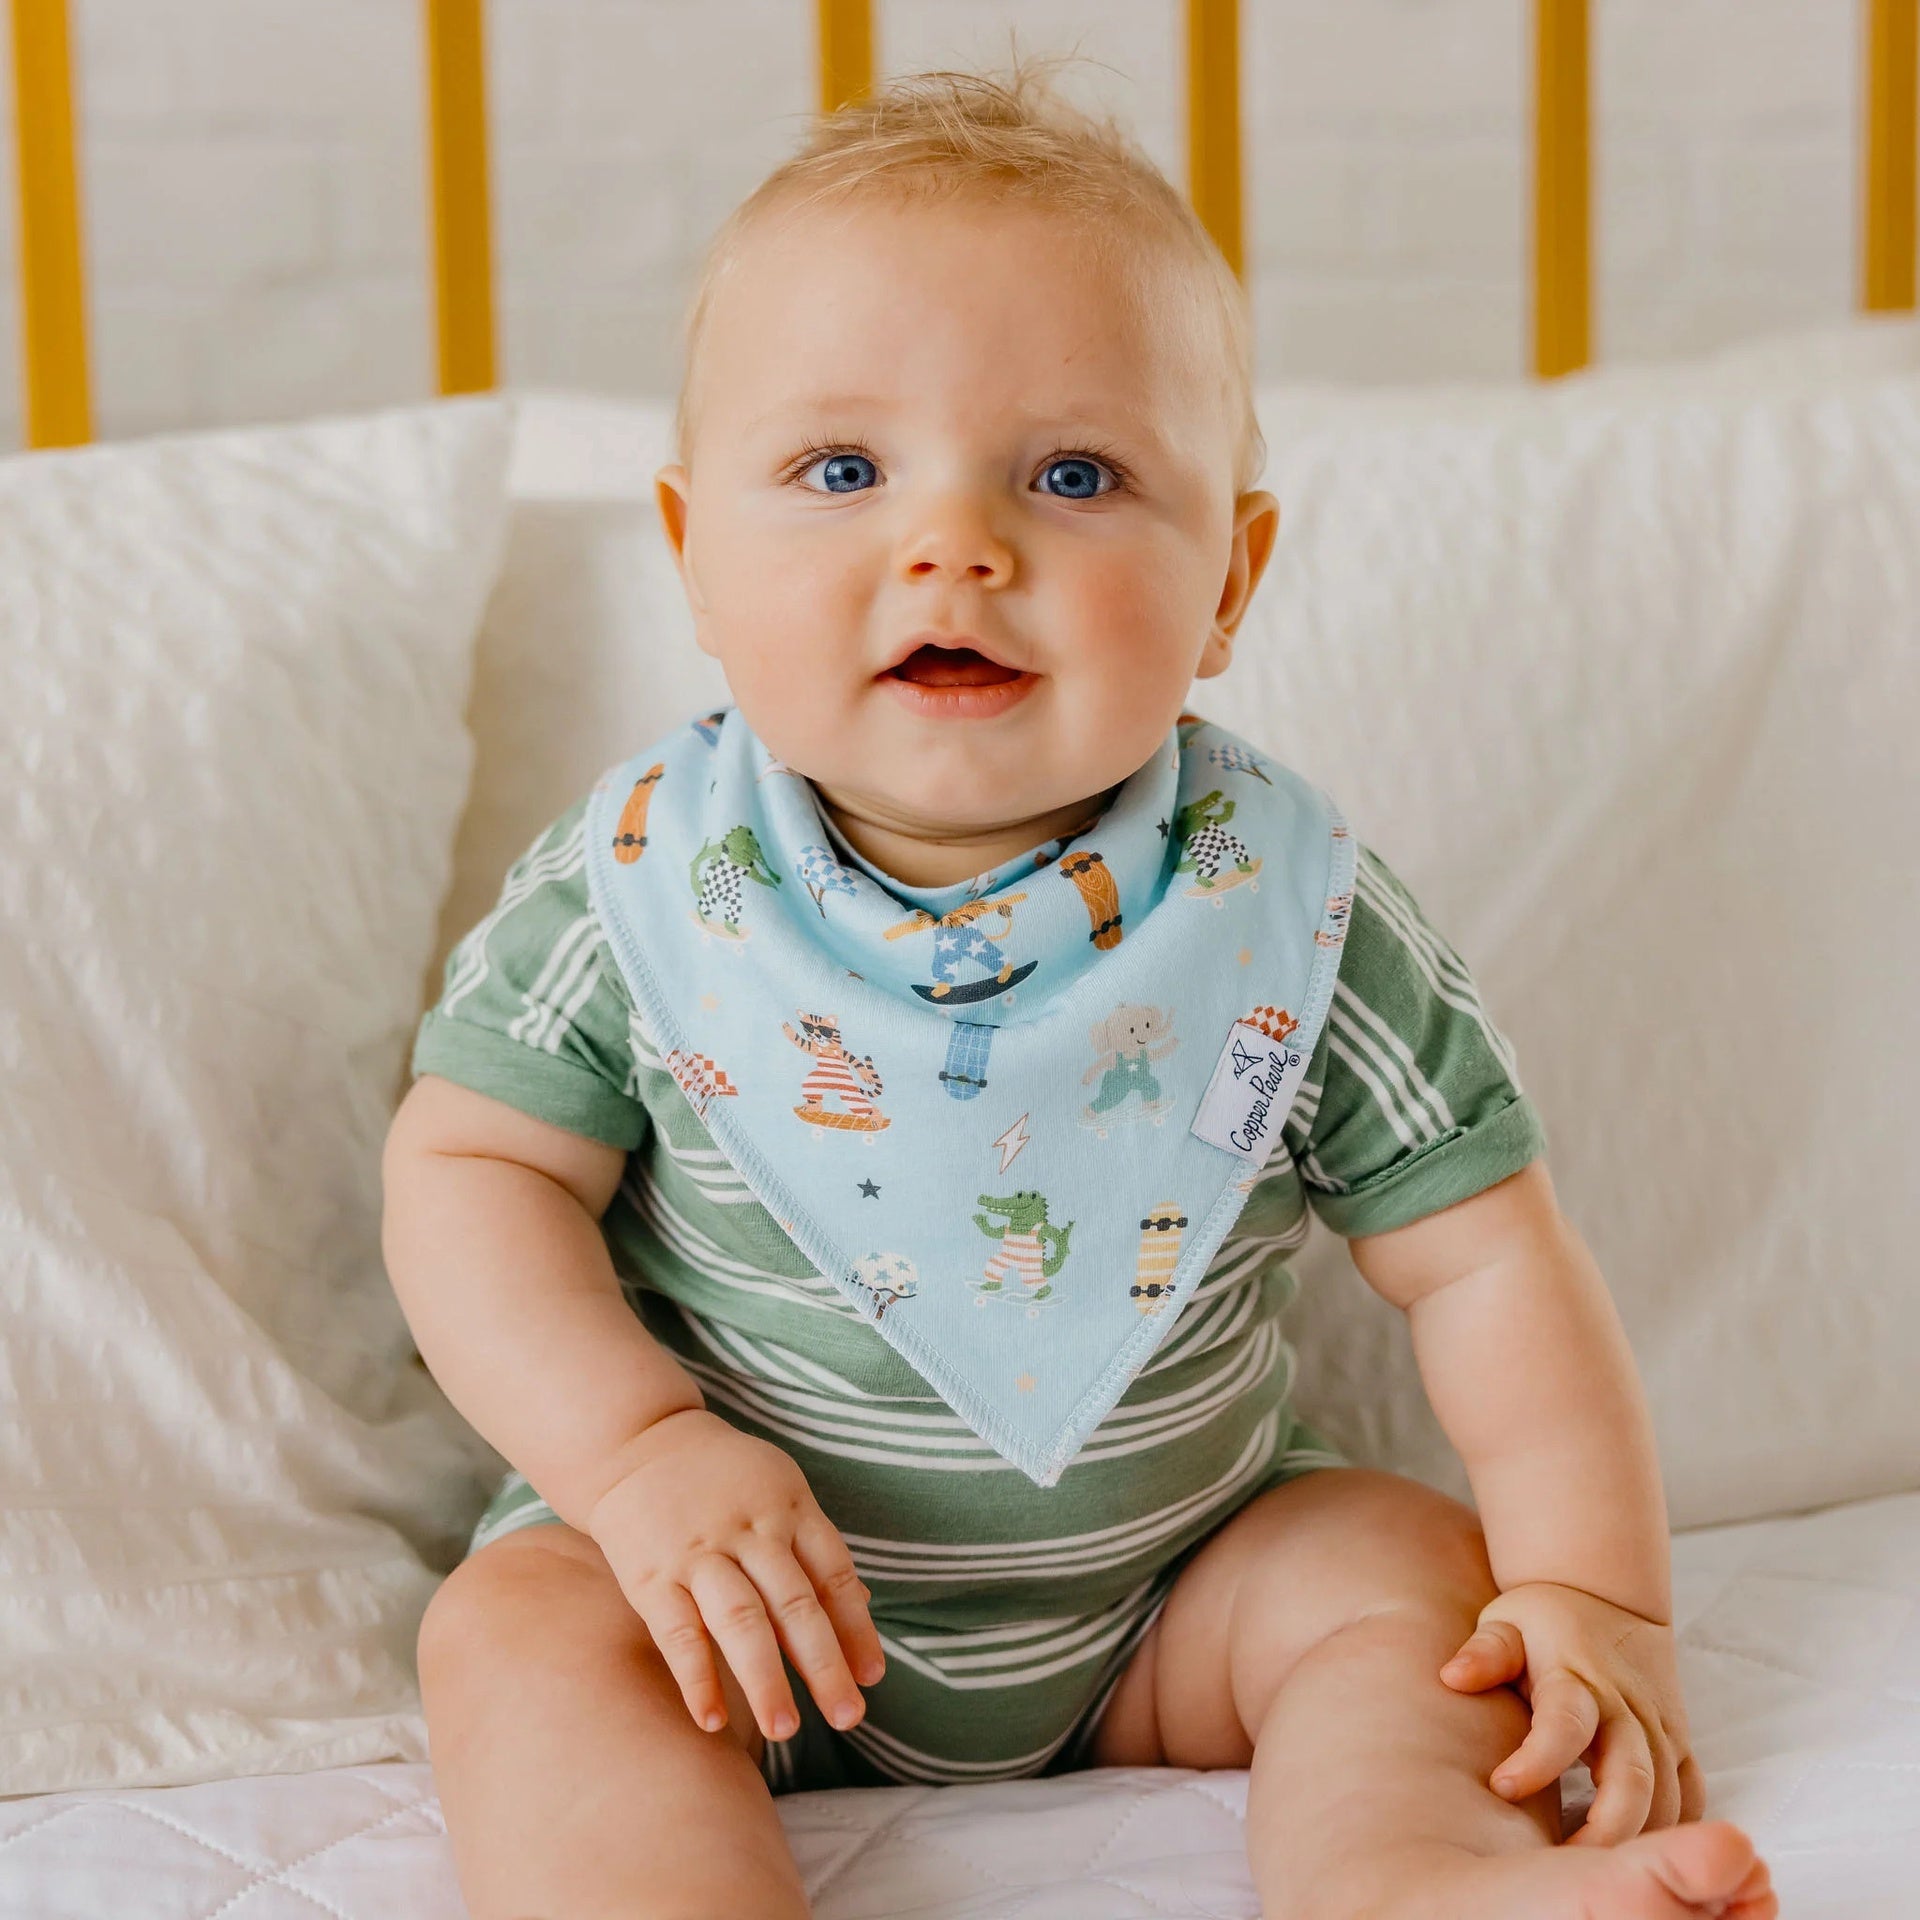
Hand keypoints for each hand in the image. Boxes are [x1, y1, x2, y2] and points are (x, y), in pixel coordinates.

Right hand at [585, 1408, 885, 1743]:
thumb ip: (814, 1545)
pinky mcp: (650, 1575)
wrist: (636, 1442)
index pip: (834, 1573)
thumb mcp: (779, 1489)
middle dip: (824, 1665)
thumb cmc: (722, 1478)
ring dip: (766, 1679)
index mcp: (788, 1507)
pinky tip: (711, 1721)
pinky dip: (697, 1677)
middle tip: (848, 1718)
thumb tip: (866, 1604)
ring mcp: (698, 1553)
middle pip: (795, 1603)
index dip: (857, 1628)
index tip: (872, 1677)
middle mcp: (749, 1530)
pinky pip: (678, 1632)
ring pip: (741, 1621)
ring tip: (785, 1731)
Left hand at [1439, 1581, 1706, 1844]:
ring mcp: (1659, 1728)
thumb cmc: (1544, 1619)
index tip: (1502, 1787)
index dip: (1537, 1760)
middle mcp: (1625, 1708)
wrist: (1606, 1593)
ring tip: (1594, 1877)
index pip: (1564, 1724)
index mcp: (1576, 1678)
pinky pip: (1691, 1798)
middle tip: (1565, 1869)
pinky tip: (1640, 1857)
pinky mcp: (1679, 1744)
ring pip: (1668, 1799)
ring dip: (1639, 1842)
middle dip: (1607, 1830)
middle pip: (1632, 1778)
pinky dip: (1675, 1832)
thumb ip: (1485, 1653)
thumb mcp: (1506, 1622)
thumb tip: (1453, 1676)